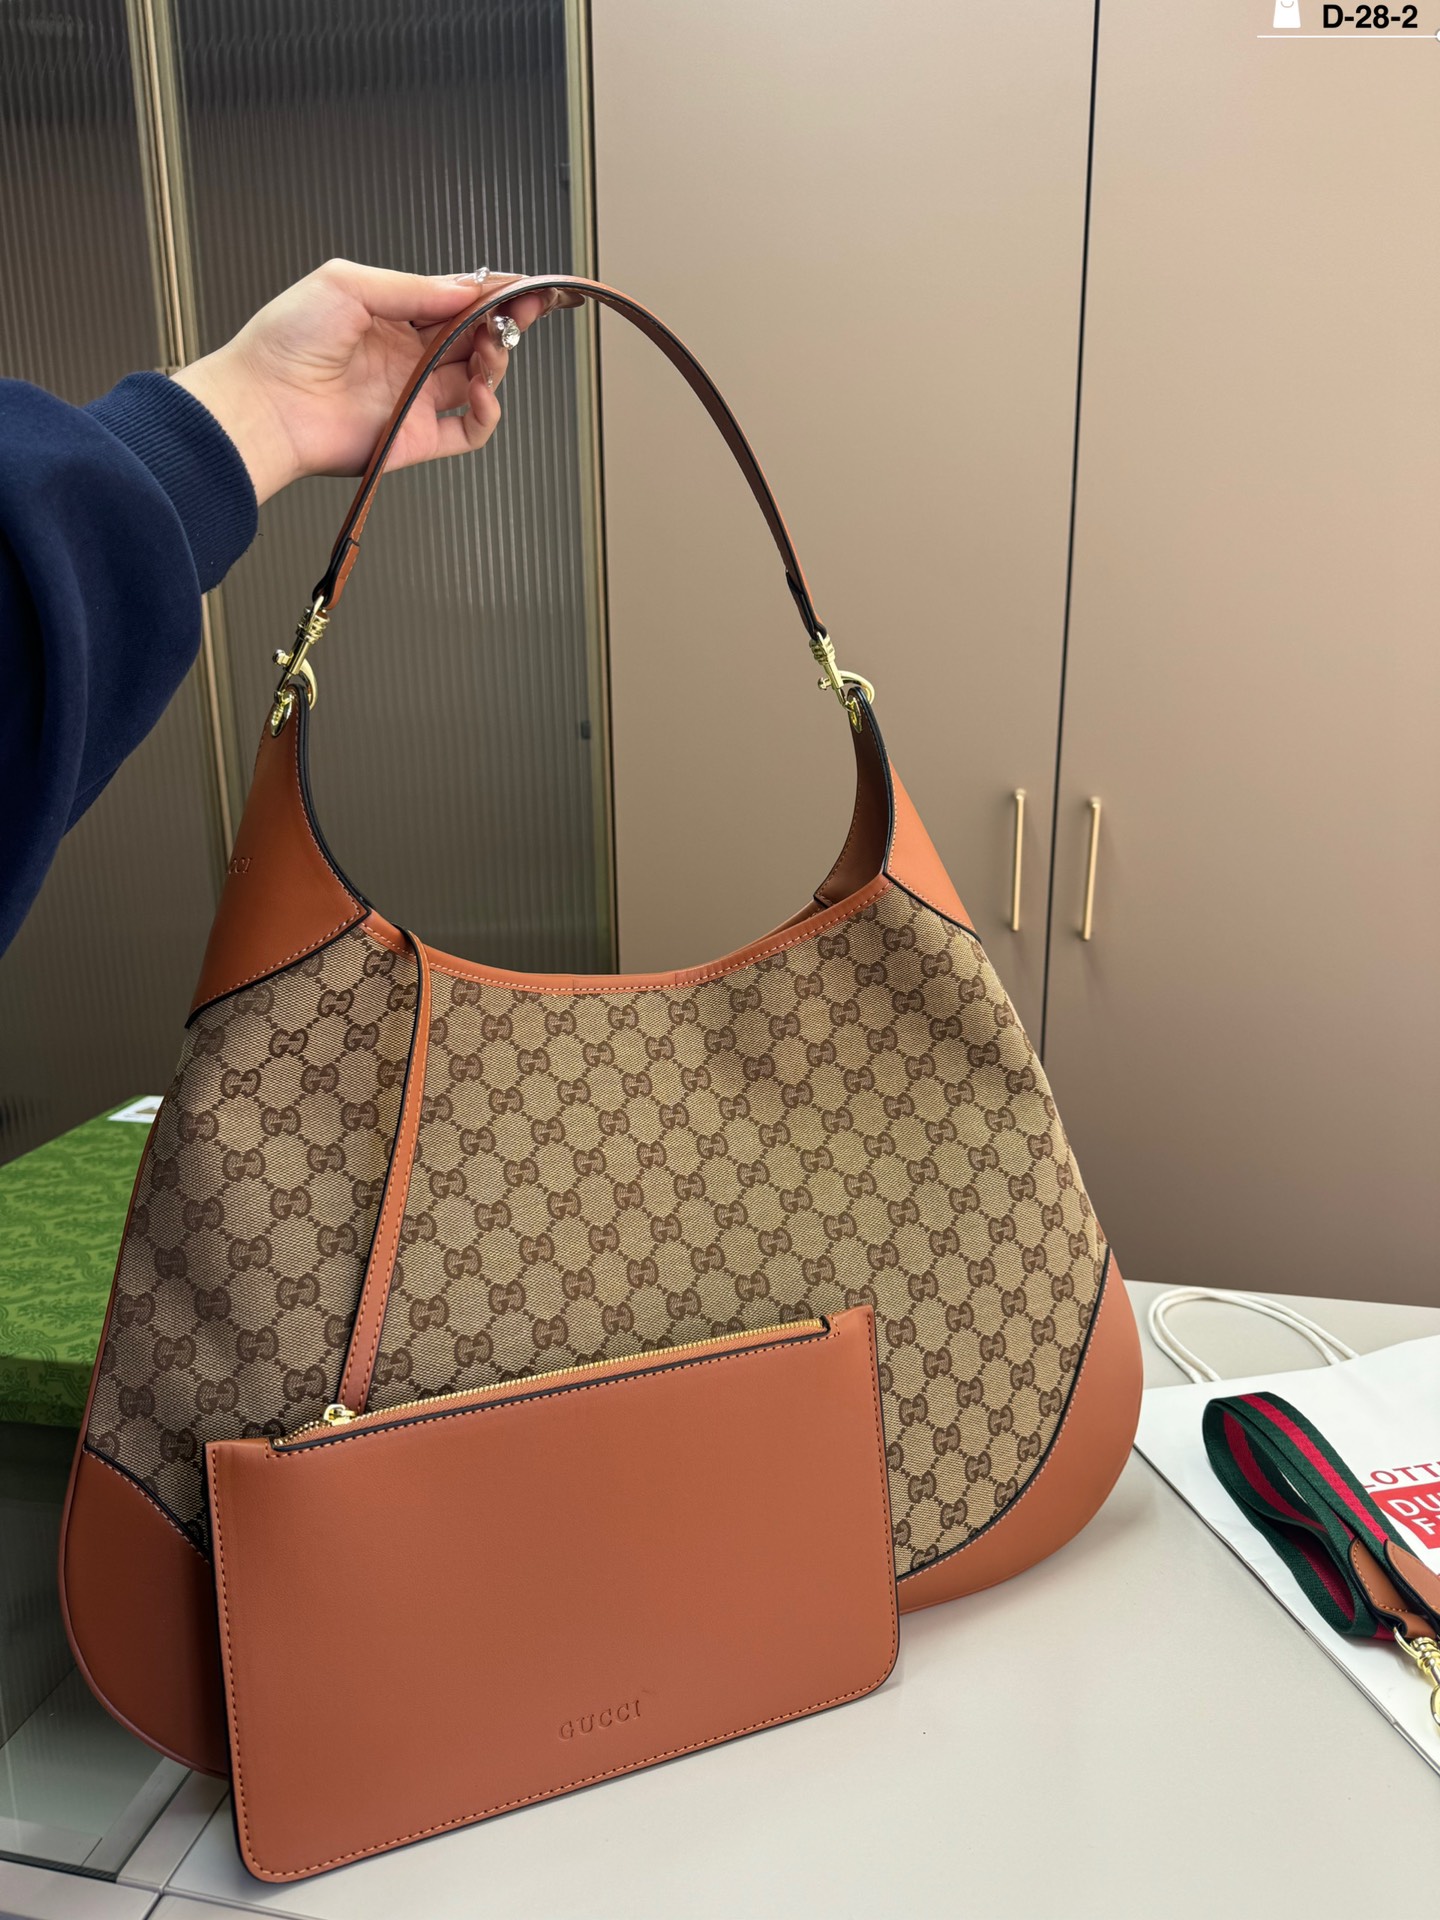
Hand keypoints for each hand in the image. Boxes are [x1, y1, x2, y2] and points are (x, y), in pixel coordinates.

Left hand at [172, 259, 574, 505]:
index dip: (495, 291)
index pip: (457, 300)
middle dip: (508, 319)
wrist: (263, 402)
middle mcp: (408, 356)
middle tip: (527, 308)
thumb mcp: (347, 284)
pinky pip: (470, 430)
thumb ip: (412, 286)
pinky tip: (481, 391)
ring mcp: (416, 397)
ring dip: (497, 359)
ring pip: (481, 378)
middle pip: (477, 335)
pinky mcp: (418, 437)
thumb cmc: (285, 341)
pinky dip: (487, 413)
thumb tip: (466, 289)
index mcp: (392, 316)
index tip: (526, 283)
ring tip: (490, 347)